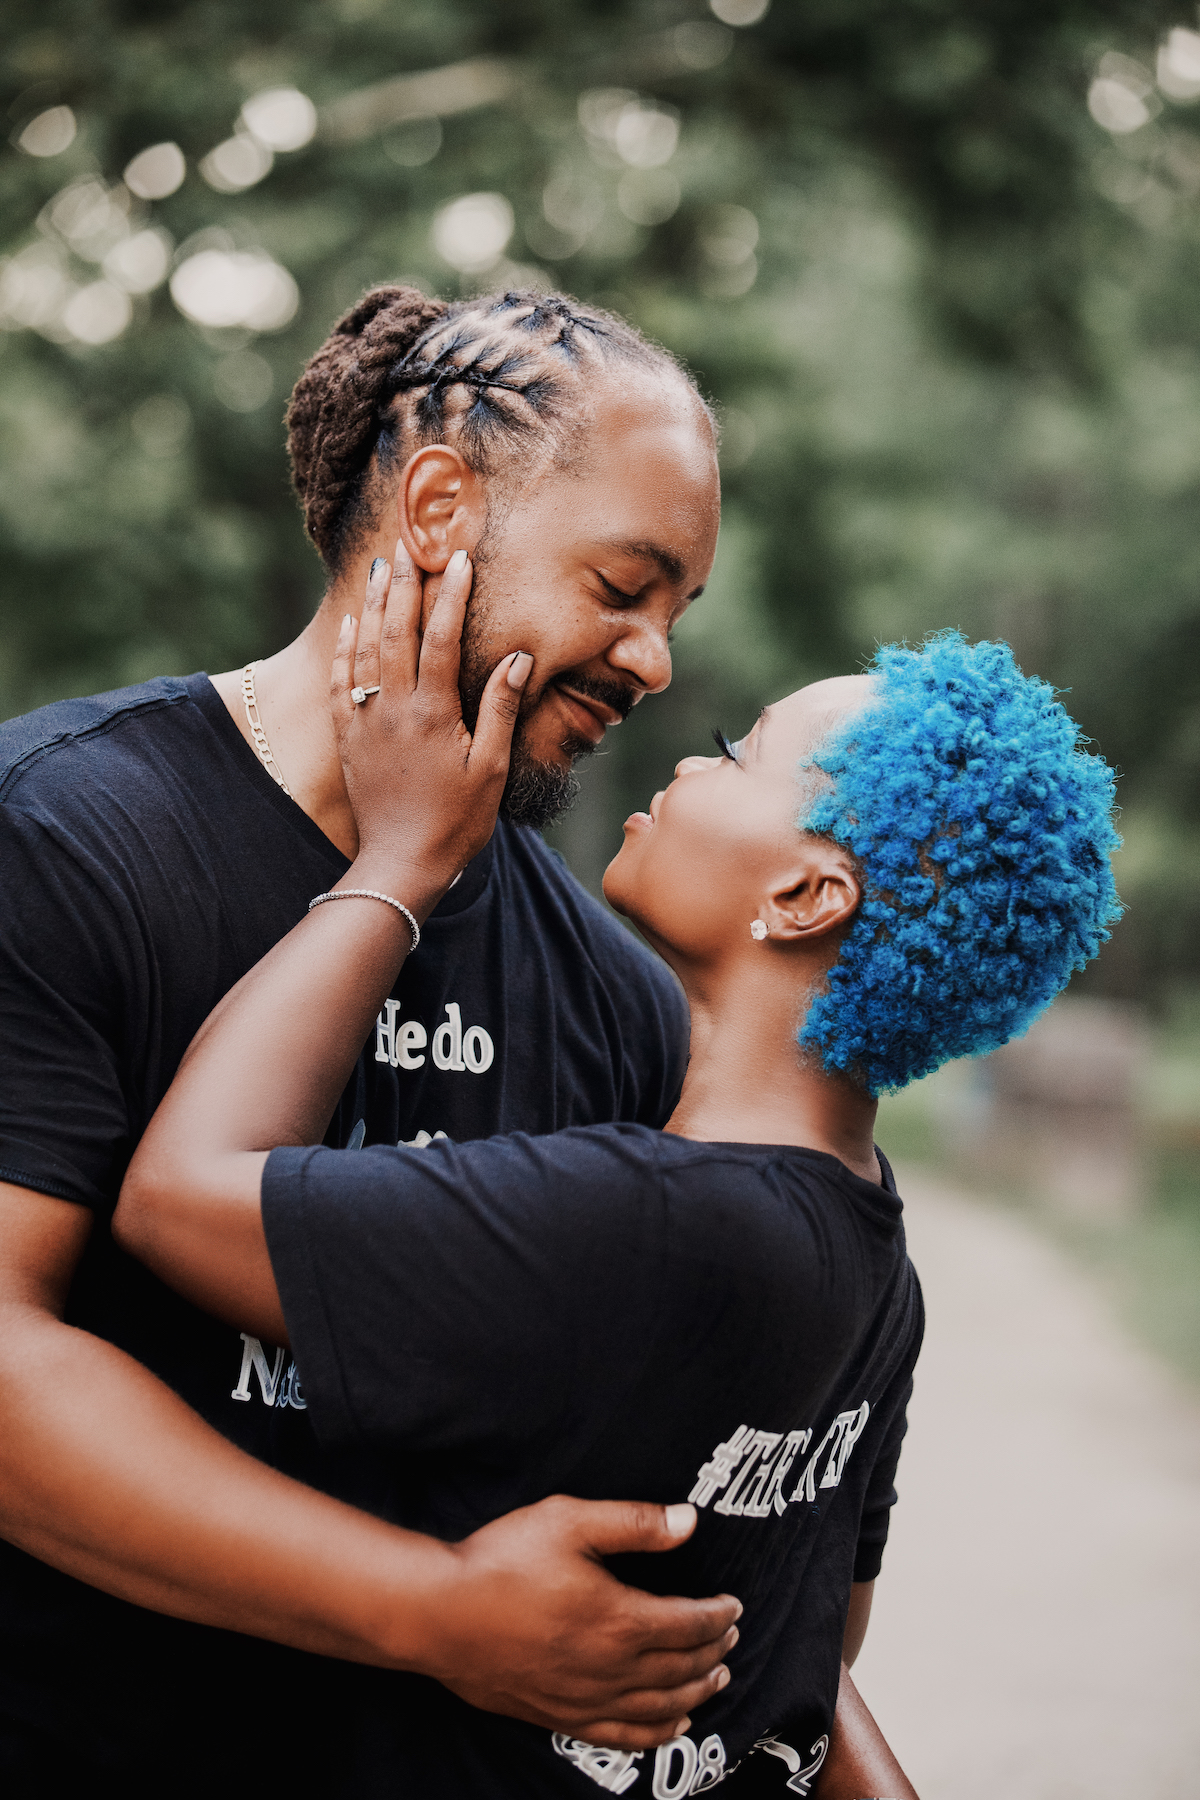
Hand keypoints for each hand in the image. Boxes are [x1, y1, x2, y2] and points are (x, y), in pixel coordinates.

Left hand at [331, 545, 531, 889]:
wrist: (401, 863)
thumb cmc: (457, 821)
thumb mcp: (491, 768)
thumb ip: (500, 709)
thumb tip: (518, 657)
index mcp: (433, 712)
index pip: (442, 637)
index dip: (451, 594)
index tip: (460, 558)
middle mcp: (394, 708)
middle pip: (397, 630)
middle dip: (406, 583)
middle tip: (411, 543)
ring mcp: (365, 720)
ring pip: (365, 647)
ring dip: (375, 602)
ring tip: (383, 565)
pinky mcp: (348, 737)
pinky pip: (340, 680)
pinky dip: (345, 646)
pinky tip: (352, 622)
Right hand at [423, 1495, 740, 1750]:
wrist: (439, 1614)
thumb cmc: (501, 1561)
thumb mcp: (569, 1520)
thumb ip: (634, 1522)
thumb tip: (688, 1520)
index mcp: (619, 1618)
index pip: (690, 1623)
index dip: (719, 1615)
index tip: (734, 1605)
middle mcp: (610, 1668)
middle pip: (681, 1667)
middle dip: (714, 1651)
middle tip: (733, 1637)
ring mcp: (585, 1699)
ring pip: (659, 1706)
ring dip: (696, 1693)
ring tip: (718, 1679)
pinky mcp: (559, 1716)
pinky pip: (622, 1737)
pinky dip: (656, 1733)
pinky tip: (673, 1726)